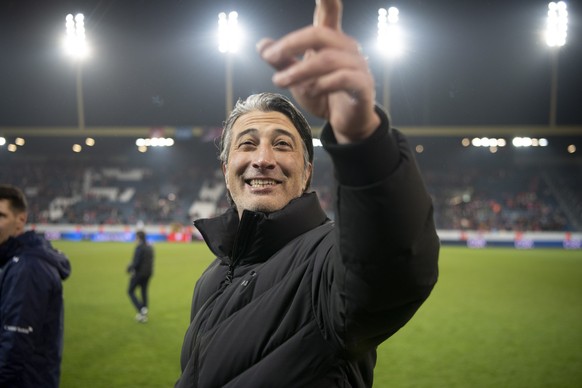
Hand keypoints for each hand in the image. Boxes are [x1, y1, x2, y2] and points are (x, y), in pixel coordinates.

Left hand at [257, 0, 379, 142]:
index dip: (327, 0)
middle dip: (290, 44)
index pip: (329, 13)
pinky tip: (310, 93)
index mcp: (331, 40)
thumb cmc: (324, 95)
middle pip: (319, 34)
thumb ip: (282, 62)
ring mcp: (358, 66)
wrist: (345, 123)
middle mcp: (347, 48)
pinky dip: (321, 85)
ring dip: (299, 71)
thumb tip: (262, 45)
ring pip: (326, 59)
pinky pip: (342, 79)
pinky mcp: (363, 85)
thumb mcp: (297, 79)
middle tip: (270, 57)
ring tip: (280, 81)